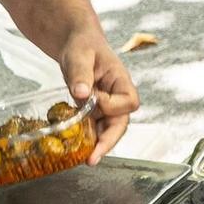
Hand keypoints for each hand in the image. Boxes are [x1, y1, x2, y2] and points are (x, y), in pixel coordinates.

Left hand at [59, 30, 138, 161]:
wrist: (75, 43)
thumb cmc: (82, 44)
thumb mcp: (79, 54)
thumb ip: (80, 72)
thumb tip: (81, 93)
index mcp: (121, 80)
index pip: (128, 102)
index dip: (112, 106)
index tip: (93, 99)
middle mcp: (117, 96)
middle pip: (121, 122)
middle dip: (108, 141)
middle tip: (93, 157)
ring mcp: (106, 105)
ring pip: (108, 129)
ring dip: (98, 144)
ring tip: (85, 159)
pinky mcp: (93, 110)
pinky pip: (94, 127)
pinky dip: (87, 138)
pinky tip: (75, 147)